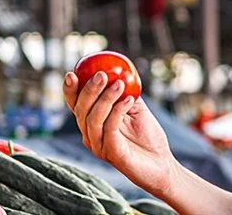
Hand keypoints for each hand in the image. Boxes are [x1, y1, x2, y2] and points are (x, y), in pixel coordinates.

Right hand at [64, 72, 176, 191]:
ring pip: (93, 119)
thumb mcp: (135, 108)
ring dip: (106, 98)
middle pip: (80, 110)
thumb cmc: (147, 136)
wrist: (161, 162)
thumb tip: (119, 70)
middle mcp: (91, 136)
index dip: (70, 90)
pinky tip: (129, 100)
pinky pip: (109, 128)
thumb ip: (124, 91)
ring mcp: (99, 146)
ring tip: (120, 84)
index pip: (75, 105)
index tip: (73, 73)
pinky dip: (118, 111)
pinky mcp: (112, 154)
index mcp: (92, 124)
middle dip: (89, 90)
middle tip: (101, 74)